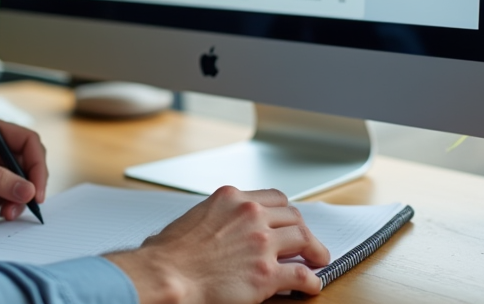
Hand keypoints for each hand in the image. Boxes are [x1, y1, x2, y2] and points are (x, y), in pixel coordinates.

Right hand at [105, 186, 328, 303]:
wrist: (166, 274)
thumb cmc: (169, 252)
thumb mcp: (194, 217)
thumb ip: (216, 217)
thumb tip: (219, 228)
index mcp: (231, 198)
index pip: (274, 197)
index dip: (286, 212)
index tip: (289, 221)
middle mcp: (250, 214)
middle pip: (293, 216)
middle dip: (303, 230)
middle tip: (308, 243)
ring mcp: (261, 243)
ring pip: (304, 239)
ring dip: (314, 251)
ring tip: (317, 260)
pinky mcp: (266, 273)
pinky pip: (302, 275)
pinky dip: (311, 281)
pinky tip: (311, 286)